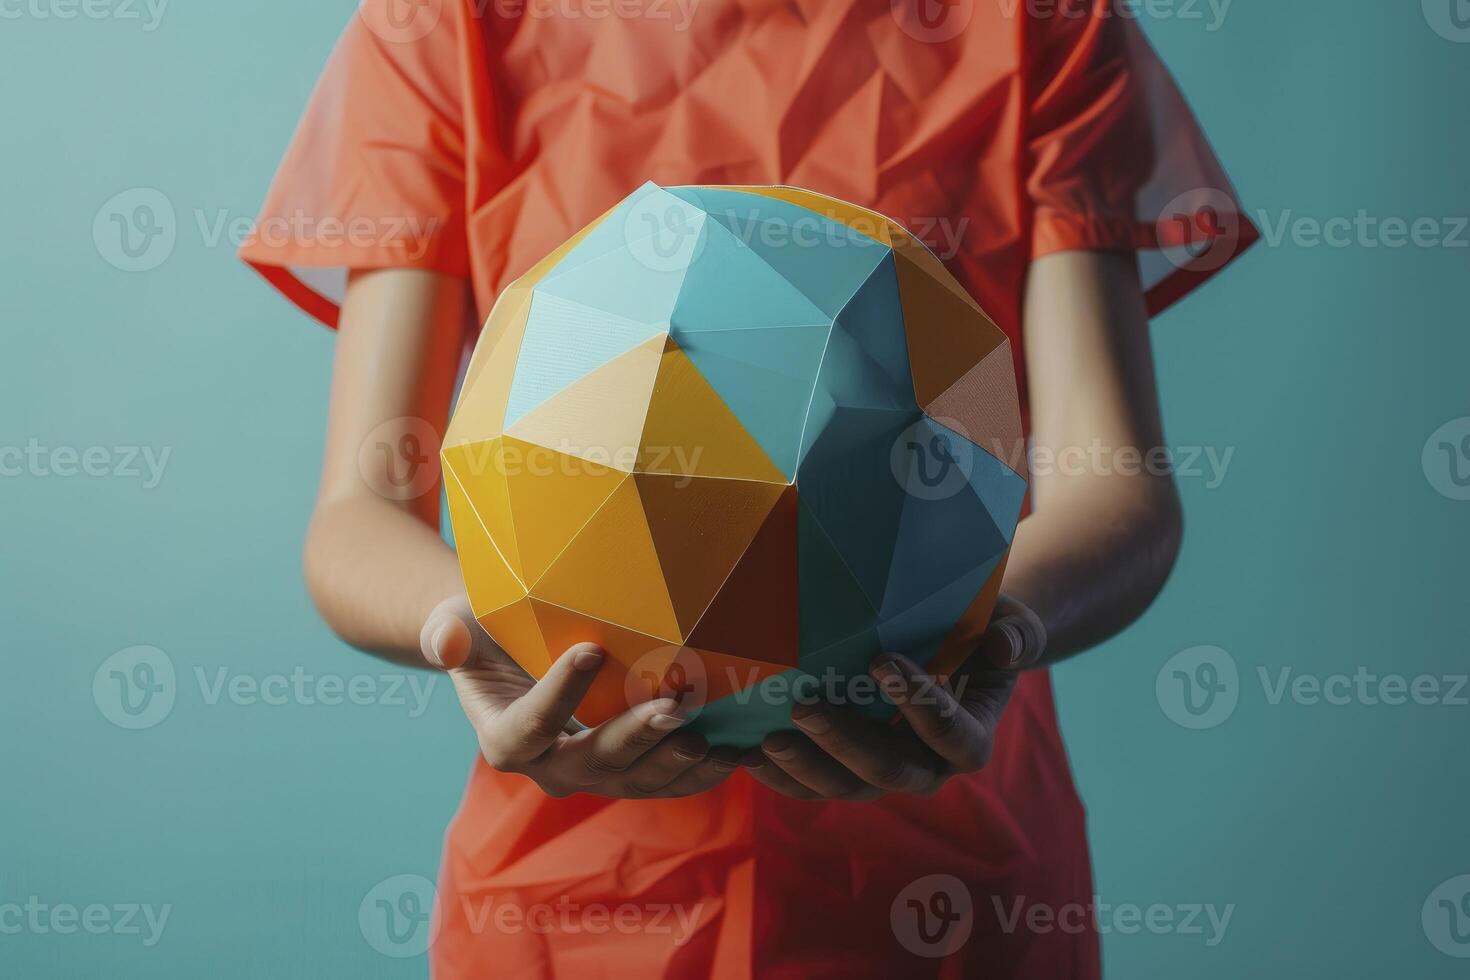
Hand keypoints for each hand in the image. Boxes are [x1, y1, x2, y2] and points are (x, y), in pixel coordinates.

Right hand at [420, 595, 740, 797]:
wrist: (511, 649)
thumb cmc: (482, 630)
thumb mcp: (454, 623)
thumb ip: (445, 634)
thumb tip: (443, 643)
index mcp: (504, 738)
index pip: (530, 728)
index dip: (558, 696)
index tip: (590, 650)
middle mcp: (549, 767)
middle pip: (592, 763)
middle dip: (634, 737)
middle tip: (671, 708)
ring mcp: (591, 773)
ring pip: (635, 780)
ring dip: (673, 762)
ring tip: (707, 738)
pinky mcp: (627, 769)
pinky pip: (663, 781)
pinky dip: (695, 772)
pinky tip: (730, 753)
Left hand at [743, 595, 1046, 800]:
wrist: (952, 646)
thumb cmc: (982, 631)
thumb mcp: (1012, 625)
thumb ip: (1015, 636)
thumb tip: (1003, 648)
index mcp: (969, 738)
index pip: (950, 735)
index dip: (919, 705)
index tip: (881, 661)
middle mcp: (925, 767)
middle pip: (887, 770)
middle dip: (843, 740)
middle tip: (805, 704)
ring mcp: (878, 774)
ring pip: (841, 786)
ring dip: (803, 766)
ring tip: (766, 738)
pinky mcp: (839, 771)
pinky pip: (806, 784)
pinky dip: (774, 772)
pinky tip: (741, 752)